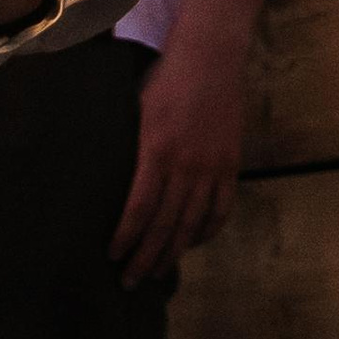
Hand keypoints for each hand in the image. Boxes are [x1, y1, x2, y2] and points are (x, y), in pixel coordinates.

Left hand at [112, 35, 247, 283]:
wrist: (210, 57)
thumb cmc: (163, 78)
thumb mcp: (135, 109)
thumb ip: (129, 147)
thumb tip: (109, 178)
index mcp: (155, 149)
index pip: (138, 207)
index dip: (126, 237)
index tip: (113, 257)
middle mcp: (185, 164)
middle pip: (164, 224)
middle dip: (145, 256)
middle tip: (130, 281)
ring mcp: (211, 167)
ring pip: (191, 223)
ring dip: (173, 252)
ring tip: (158, 272)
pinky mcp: (229, 166)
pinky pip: (219, 209)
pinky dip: (205, 231)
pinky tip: (190, 243)